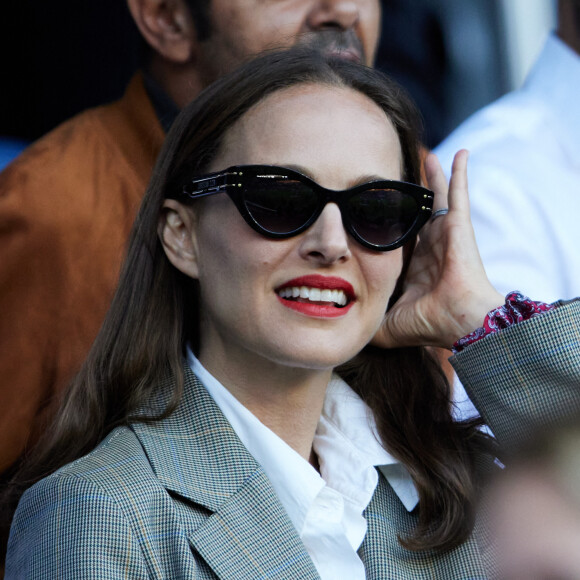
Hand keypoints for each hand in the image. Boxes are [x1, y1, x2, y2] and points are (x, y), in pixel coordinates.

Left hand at [373, 150, 503, 349]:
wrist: (457, 322)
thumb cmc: (428, 324)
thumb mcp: (386, 321)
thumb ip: (366, 319)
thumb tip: (342, 326)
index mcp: (417, 266)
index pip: (402, 238)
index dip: (390, 224)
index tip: (372, 211)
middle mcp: (432, 247)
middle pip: (418, 213)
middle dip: (408, 197)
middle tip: (395, 177)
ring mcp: (446, 234)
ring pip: (437, 198)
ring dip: (432, 178)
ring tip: (426, 157)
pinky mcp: (458, 226)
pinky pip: (459, 193)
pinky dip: (460, 172)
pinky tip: (462, 153)